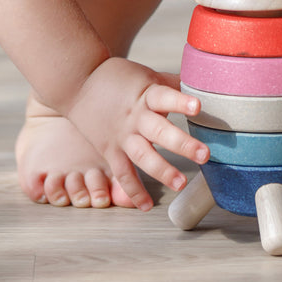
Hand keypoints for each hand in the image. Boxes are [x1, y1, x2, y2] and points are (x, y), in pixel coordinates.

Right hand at [65, 57, 208, 210]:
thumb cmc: (117, 77)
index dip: (181, 102)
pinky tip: (147, 206)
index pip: (165, 97)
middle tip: (204, 154)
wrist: (78, 82)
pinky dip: (133, 191)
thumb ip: (170, 83)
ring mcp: (122, 136)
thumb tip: (200, 82)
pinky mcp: (110, 150)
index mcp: (145, 94)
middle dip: (182, 144)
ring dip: (162, 171)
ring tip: (180, 184)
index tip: (198, 107)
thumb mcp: (145, 75)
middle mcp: (135, 117)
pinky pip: (122, 174)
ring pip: (142, 156)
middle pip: (159, 131)